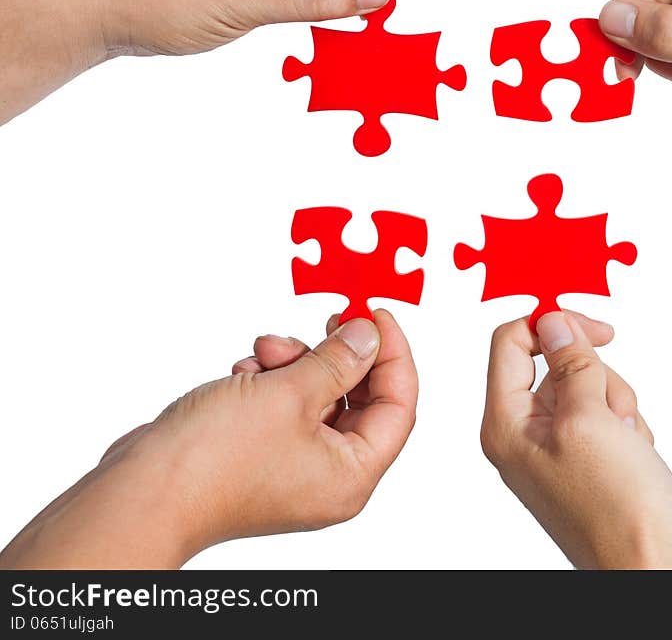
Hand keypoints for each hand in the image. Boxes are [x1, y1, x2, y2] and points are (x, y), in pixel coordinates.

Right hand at [0, 311, 416, 568]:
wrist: (140, 490)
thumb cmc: (213, 460)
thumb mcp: (291, 394)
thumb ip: (338, 361)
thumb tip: (369, 336)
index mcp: (351, 475)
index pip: (398, 406)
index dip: (394, 354)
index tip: (376, 314)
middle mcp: (327, 477)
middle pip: (358, 400)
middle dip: (337, 355)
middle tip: (331, 318)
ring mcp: (292, 467)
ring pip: (317, 398)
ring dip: (296, 363)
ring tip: (264, 350)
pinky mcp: (260, 454)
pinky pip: (283, 406)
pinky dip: (270, 382)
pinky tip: (245, 374)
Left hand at [480, 310, 671, 568]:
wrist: (651, 570)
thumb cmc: (618, 512)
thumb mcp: (591, 420)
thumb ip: (571, 363)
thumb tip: (553, 322)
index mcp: (505, 425)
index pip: (510, 344)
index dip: (551, 325)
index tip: (596, 328)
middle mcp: (522, 435)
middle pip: (555, 365)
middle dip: (596, 378)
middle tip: (613, 413)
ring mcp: (554, 448)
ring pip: (586, 387)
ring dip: (617, 404)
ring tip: (627, 442)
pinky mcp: (583, 459)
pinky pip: (604, 415)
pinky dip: (625, 426)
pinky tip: (634, 456)